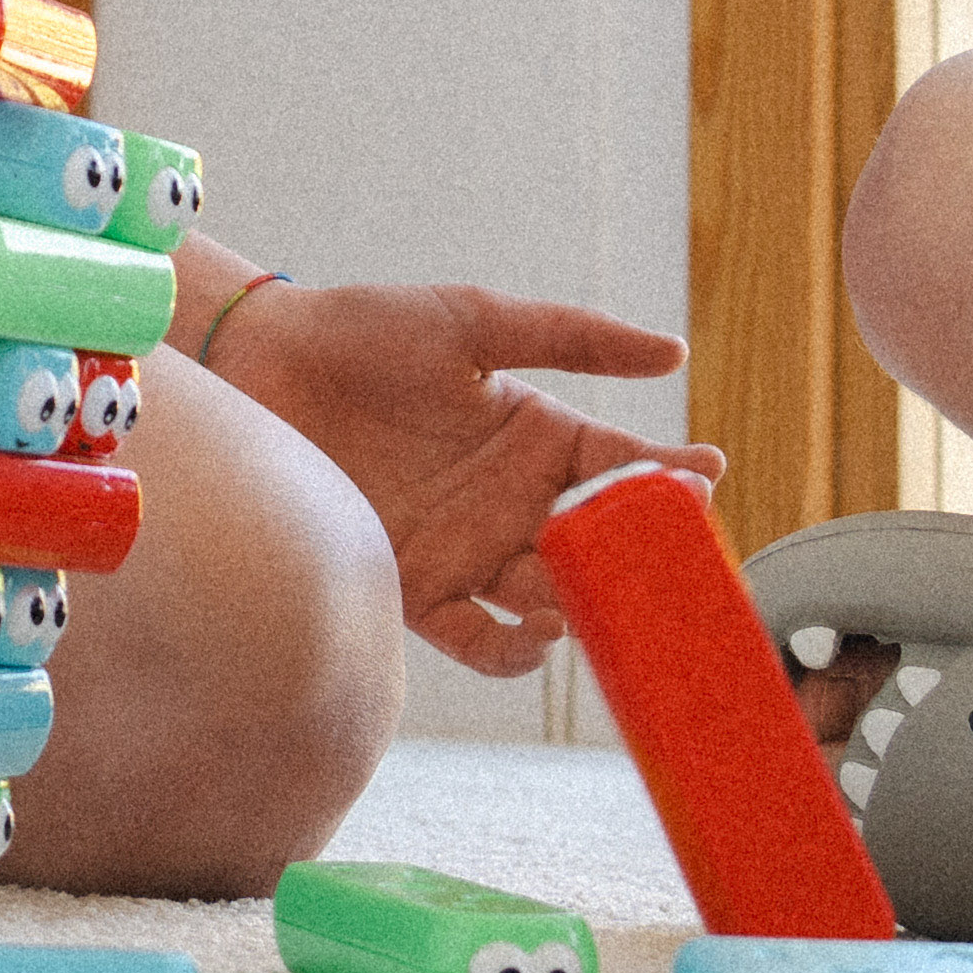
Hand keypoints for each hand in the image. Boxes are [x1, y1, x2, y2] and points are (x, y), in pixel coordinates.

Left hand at [199, 278, 708, 673]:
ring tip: (613, 600)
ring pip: (552, 598)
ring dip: (590, 608)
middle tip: (682, 570)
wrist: (265, 365)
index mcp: (539, 437)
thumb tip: (673, 351)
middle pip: (600, 549)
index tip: (707, 480)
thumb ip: (571, 336)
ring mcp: (471, 551)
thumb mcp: (474, 320)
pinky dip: (517, 652)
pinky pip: (479, 640)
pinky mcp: (418, 589)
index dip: (670, 479)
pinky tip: (545, 635)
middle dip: (645, 566)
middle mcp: (515, 504)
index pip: (624, 468)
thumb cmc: (366, 331)